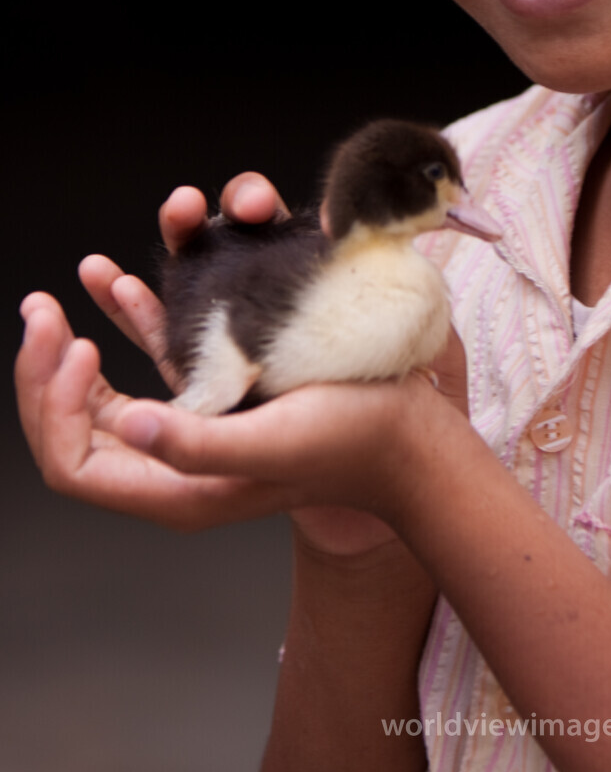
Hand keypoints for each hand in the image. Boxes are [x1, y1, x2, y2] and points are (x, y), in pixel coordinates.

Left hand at [16, 170, 467, 554]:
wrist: (408, 431)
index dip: (55, 406)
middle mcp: (175, 458)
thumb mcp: (271, 445)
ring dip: (81, 334)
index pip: (74, 460)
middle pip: (77, 423)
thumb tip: (125, 422)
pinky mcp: (217, 389)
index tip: (76, 349)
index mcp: (177, 489)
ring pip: (107, 387)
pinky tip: (115, 282)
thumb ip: (195, 444)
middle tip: (40, 314)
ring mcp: (193, 422)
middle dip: (47, 366)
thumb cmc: (350, 443)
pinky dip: (128, 318)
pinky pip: (152, 357)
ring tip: (67, 288)